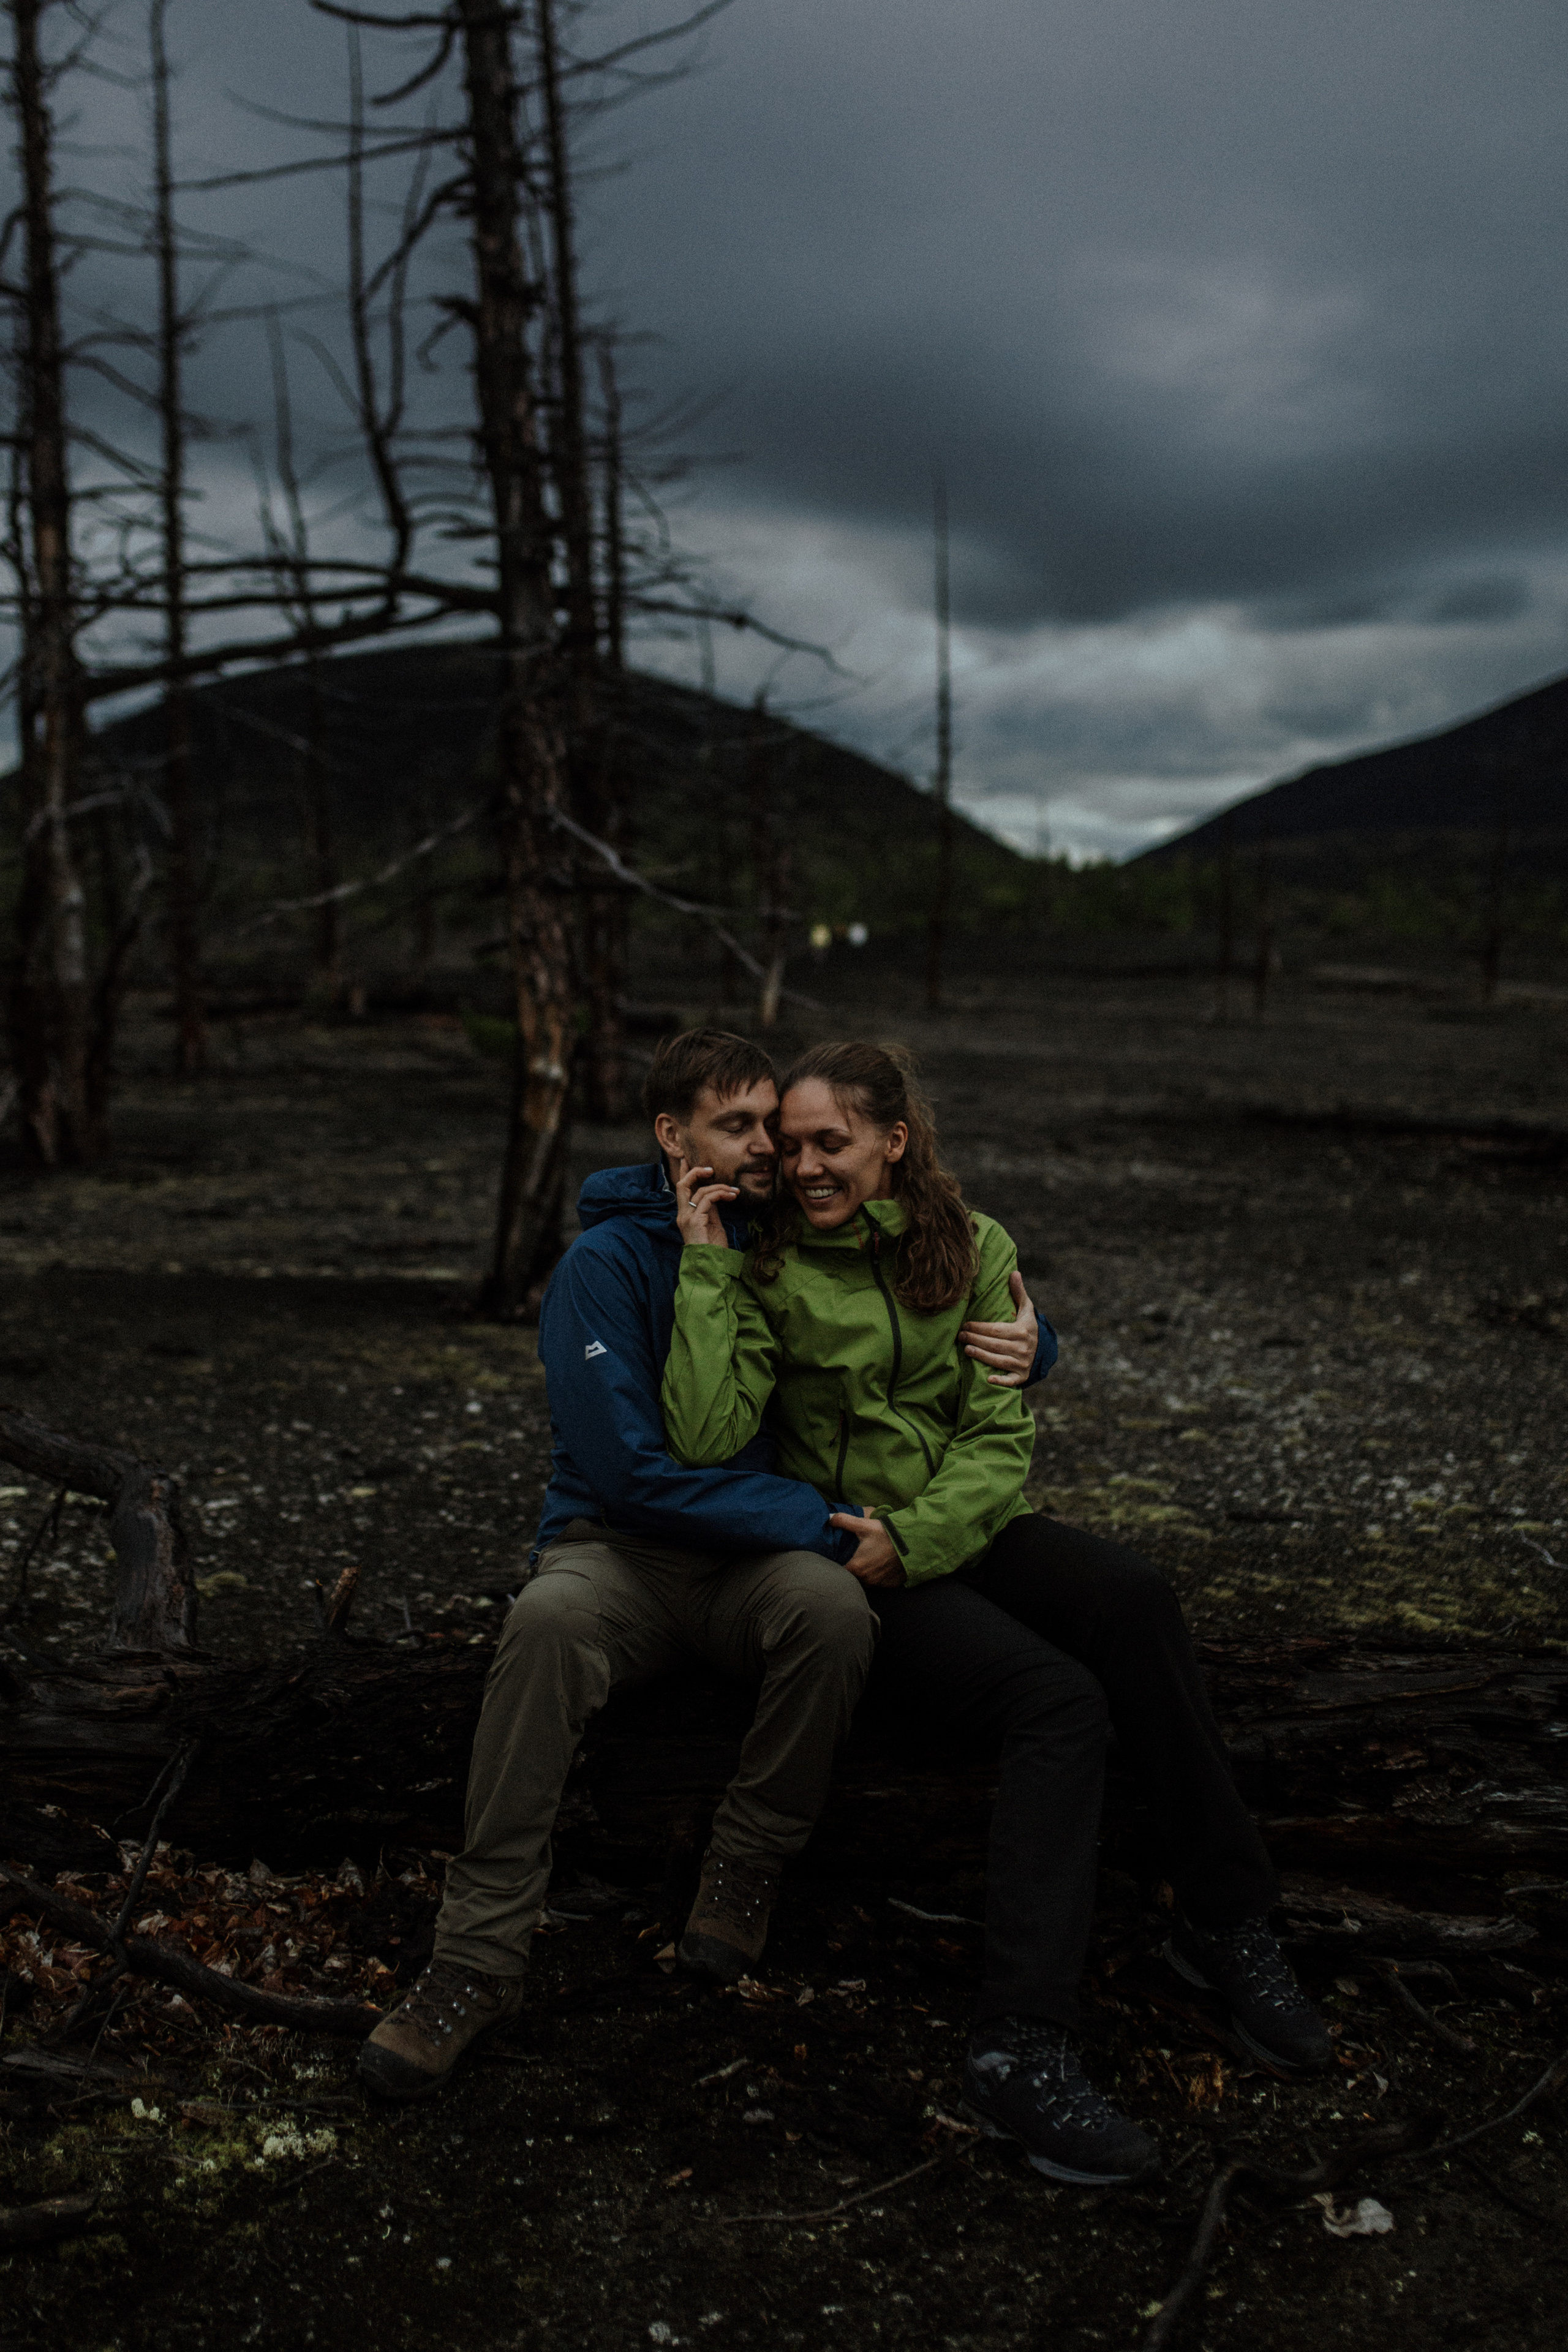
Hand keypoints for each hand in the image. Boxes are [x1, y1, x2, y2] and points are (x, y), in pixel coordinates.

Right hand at [671, 1153, 738, 1247]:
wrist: (711, 1266)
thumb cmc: (713, 1248)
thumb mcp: (712, 1224)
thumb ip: (711, 1209)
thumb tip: (716, 1194)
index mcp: (685, 1215)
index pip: (682, 1189)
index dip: (685, 1173)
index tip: (688, 1159)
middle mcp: (682, 1215)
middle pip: (682, 1185)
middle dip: (695, 1172)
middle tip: (711, 1168)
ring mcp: (687, 1218)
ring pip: (699, 1191)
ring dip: (720, 1186)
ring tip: (734, 1190)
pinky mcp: (695, 1221)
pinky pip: (707, 1199)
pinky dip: (720, 1194)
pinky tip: (731, 1196)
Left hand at [829, 1511, 905, 1588]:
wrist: (913, 1543)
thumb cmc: (887, 1534)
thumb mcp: (864, 1525)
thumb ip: (843, 1521)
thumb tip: (829, 1518)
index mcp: (857, 1567)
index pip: (841, 1572)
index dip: (840, 1565)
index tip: (842, 1558)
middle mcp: (867, 1579)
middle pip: (854, 1578)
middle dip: (854, 1569)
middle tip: (857, 1558)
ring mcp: (879, 1584)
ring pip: (867, 1582)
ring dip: (866, 1574)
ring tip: (870, 1561)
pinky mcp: (891, 1585)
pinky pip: (880, 1584)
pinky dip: (879, 1577)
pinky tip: (882, 1566)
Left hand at [960, 1269, 1037, 1386]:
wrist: (1043, 1350)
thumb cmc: (1028, 1327)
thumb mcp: (1026, 1309)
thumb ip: (1019, 1292)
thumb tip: (1014, 1272)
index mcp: (1023, 1331)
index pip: (996, 1329)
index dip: (979, 1327)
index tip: (965, 1323)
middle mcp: (1023, 1348)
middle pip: (994, 1344)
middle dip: (975, 1339)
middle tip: (960, 1335)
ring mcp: (1022, 1363)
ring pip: (998, 1360)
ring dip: (981, 1356)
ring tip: (966, 1349)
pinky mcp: (1021, 1377)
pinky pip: (1010, 1380)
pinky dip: (1000, 1381)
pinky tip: (988, 1379)